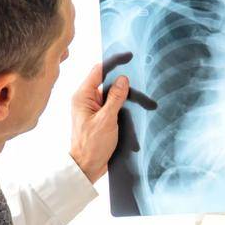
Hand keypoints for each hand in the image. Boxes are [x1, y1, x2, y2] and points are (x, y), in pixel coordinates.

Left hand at [68, 53, 135, 182]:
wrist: (86, 167)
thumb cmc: (91, 146)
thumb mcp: (106, 120)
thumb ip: (115, 98)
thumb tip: (123, 79)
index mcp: (82, 96)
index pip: (98, 71)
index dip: (114, 62)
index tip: (128, 56)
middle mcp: (86, 100)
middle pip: (108, 83)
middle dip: (124, 84)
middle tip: (141, 85)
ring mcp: (93, 109)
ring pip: (113, 96)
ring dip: (126, 99)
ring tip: (142, 103)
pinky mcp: (100, 119)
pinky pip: (113, 107)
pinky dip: (123, 108)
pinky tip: (134, 112)